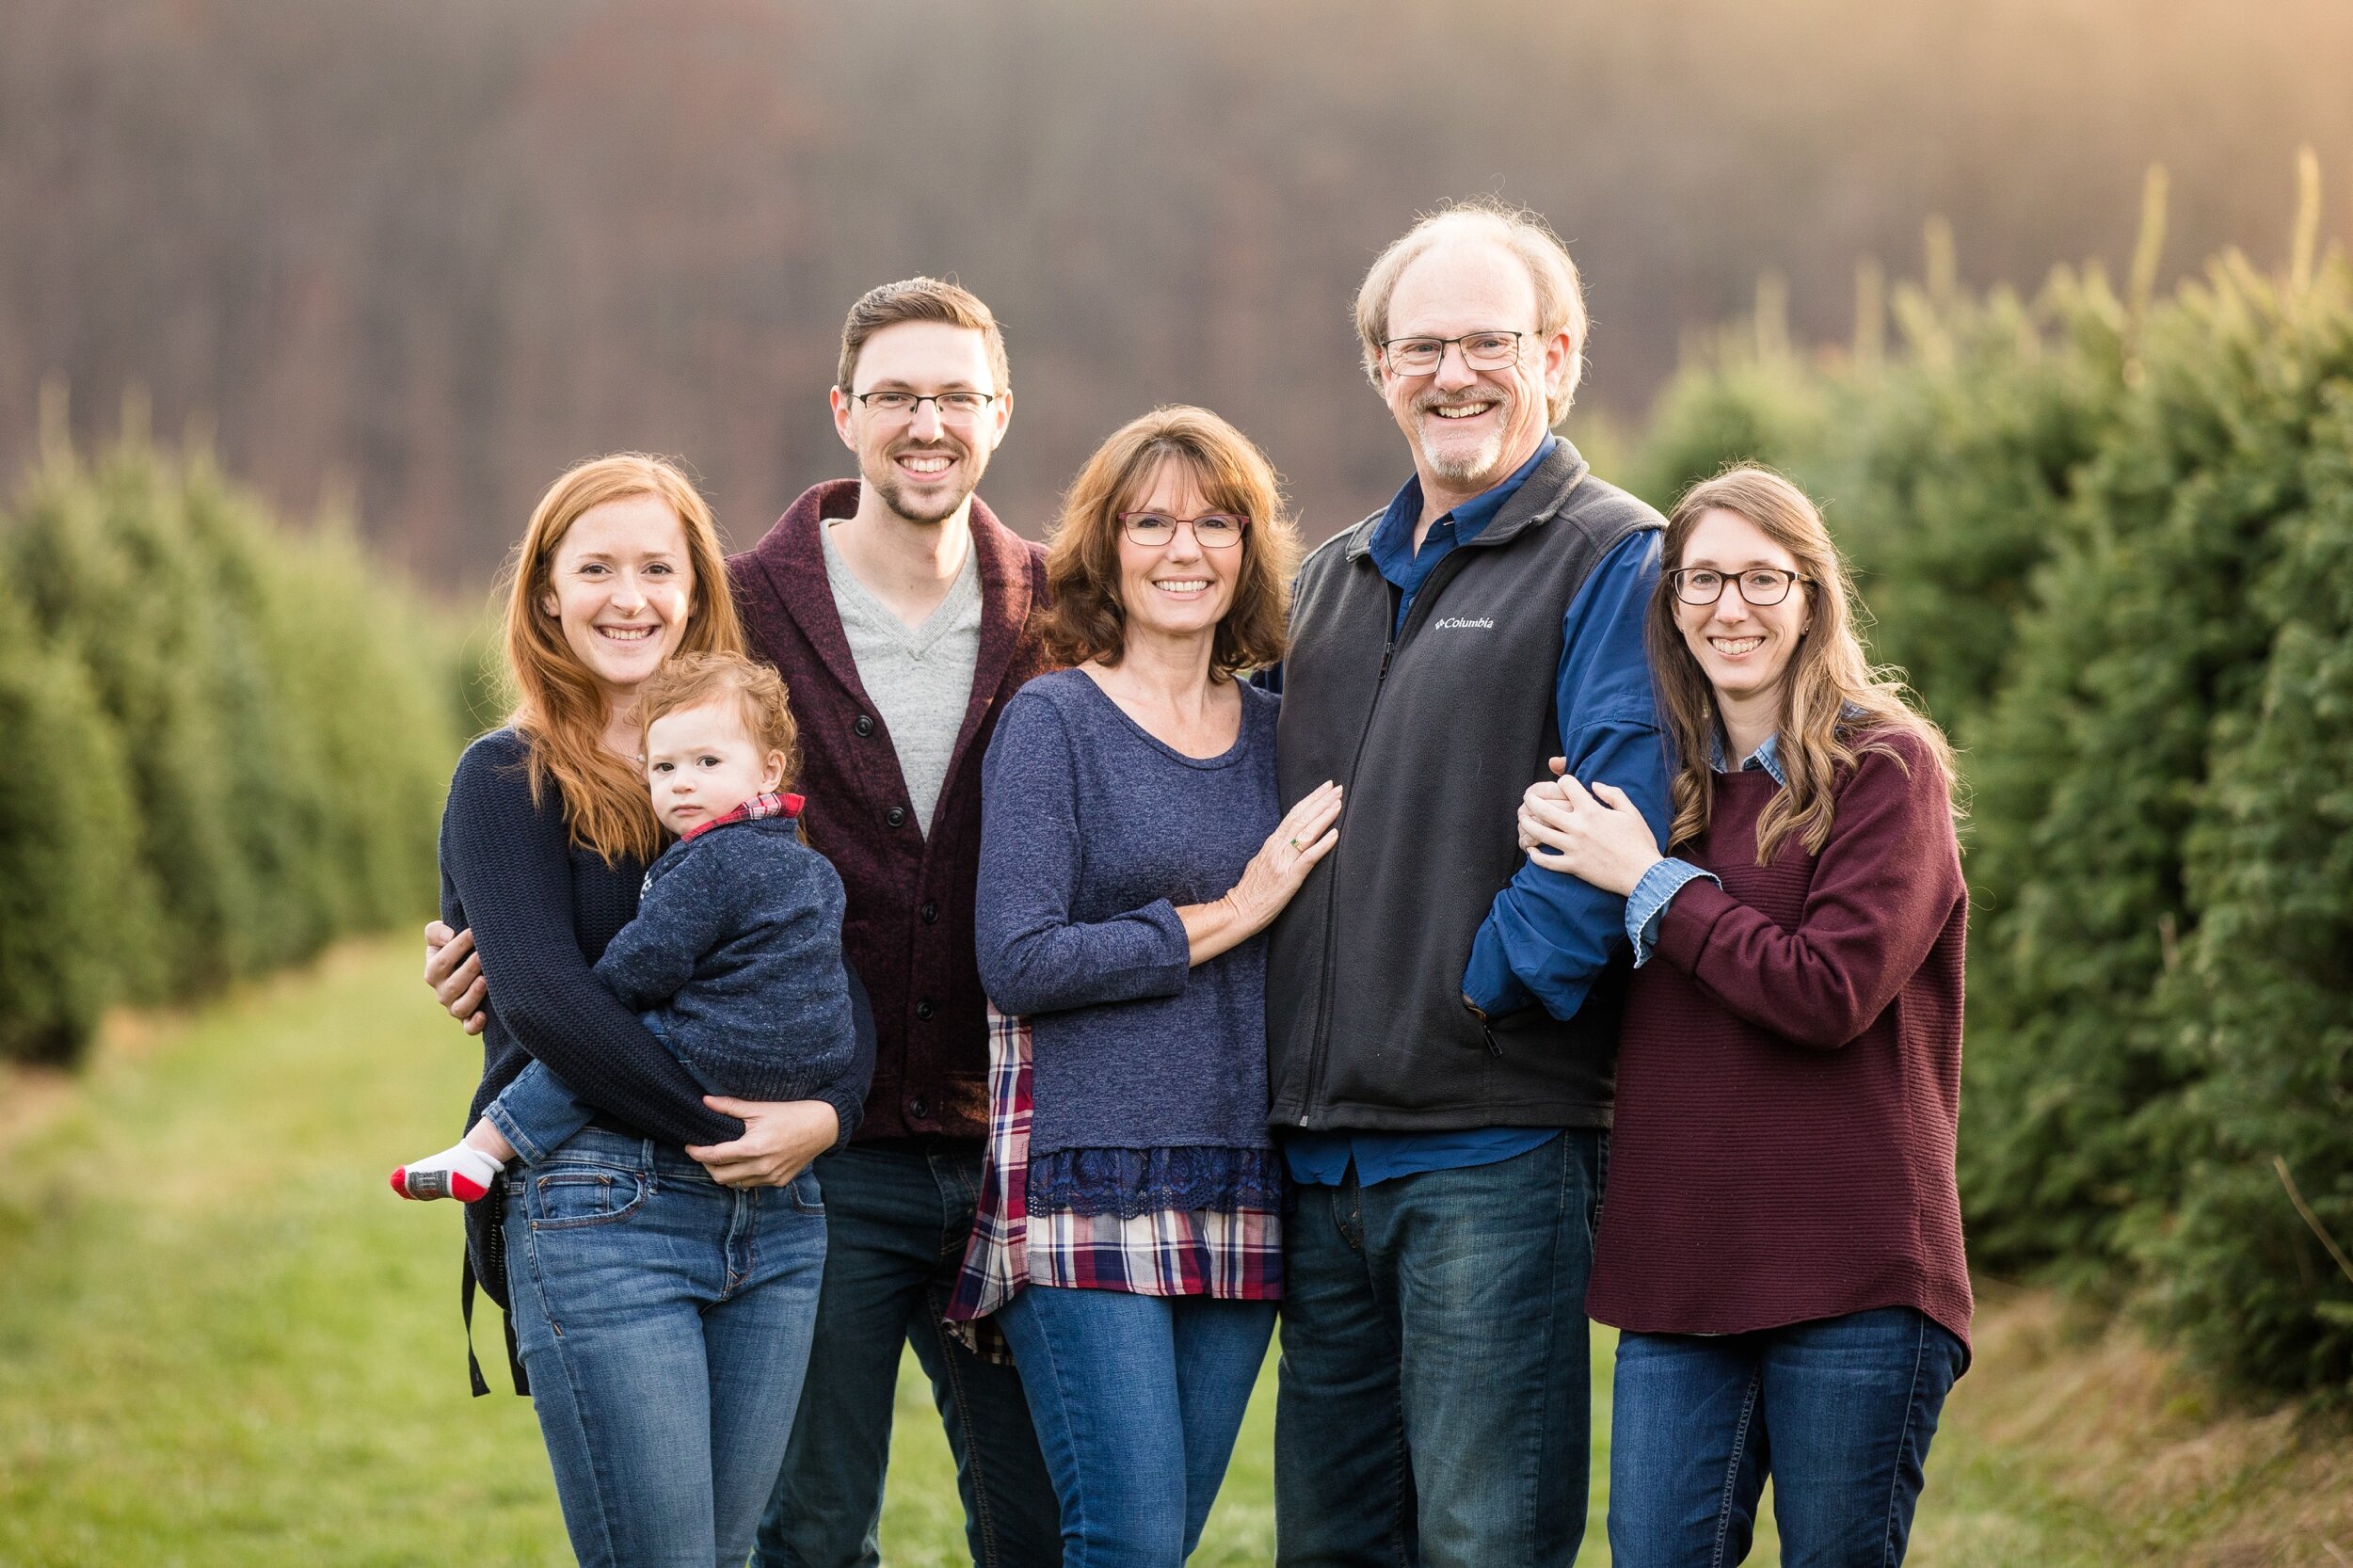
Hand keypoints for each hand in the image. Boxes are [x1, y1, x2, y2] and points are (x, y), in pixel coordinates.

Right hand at [424, 921, 487, 1034]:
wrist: (472, 963)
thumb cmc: (457, 947)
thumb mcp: (441, 936)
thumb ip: (436, 932)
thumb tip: (449, 936)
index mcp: (433, 971)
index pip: (441, 962)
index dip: (456, 948)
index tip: (473, 933)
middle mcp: (442, 992)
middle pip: (452, 986)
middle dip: (468, 970)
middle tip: (482, 955)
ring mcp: (454, 1007)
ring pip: (460, 1008)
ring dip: (472, 995)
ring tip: (485, 980)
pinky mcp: (468, 1019)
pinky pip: (468, 1028)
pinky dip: (474, 1024)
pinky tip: (484, 1015)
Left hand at [687, 1097, 839, 1187]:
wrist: (822, 1126)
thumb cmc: (790, 1114)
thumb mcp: (759, 1107)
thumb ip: (730, 1106)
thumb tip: (705, 1101)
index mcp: (754, 1148)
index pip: (715, 1156)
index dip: (698, 1153)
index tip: (690, 1147)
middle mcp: (761, 1167)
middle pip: (721, 1176)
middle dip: (707, 1166)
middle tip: (704, 1153)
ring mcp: (771, 1177)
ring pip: (735, 1183)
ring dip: (725, 1173)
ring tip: (723, 1158)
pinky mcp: (779, 1182)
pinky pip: (752, 1184)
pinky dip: (743, 1176)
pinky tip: (744, 1163)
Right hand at [1176, 781, 1342, 965]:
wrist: (1239, 911)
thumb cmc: (1250, 891)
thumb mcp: (1260, 862)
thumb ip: (1274, 849)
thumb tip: (1287, 840)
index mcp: (1271, 843)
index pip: (1293, 815)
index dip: (1310, 800)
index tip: (1325, 788)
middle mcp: (1277, 848)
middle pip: (1301, 818)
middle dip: (1321, 801)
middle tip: (1337, 787)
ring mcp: (1283, 862)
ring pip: (1306, 833)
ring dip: (1324, 816)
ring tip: (1338, 803)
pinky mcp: (1290, 878)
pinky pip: (1309, 858)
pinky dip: (1323, 844)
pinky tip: (1335, 834)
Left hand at [1517, 774, 1662, 897]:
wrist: (1643, 873)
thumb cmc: (1639, 842)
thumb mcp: (1630, 811)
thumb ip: (1613, 794)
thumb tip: (1594, 784)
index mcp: (1592, 811)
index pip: (1567, 786)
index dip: (1563, 781)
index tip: (1562, 784)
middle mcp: (1578, 827)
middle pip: (1544, 809)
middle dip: (1532, 800)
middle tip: (1527, 798)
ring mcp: (1573, 848)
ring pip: (1540, 834)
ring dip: (1528, 824)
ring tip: (1523, 819)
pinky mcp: (1573, 866)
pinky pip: (1547, 862)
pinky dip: (1536, 856)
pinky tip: (1531, 851)